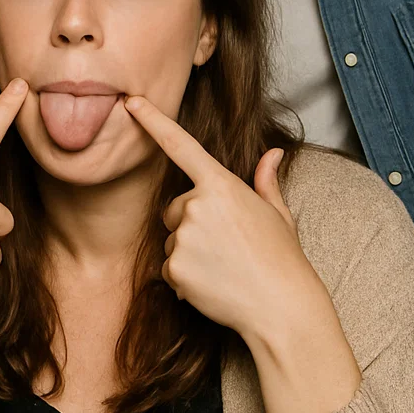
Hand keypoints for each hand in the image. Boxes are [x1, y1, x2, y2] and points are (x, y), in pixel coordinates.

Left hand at [124, 96, 321, 342]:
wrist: (283, 310)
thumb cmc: (282, 259)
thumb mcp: (277, 215)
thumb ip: (265, 181)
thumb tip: (274, 152)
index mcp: (221, 185)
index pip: (180, 144)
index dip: (153, 120)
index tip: (130, 101)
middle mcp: (197, 205)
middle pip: (175, 207)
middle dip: (191, 222)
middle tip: (225, 245)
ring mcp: (184, 236)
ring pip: (172, 238)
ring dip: (189, 251)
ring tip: (223, 266)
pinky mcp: (175, 266)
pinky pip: (168, 267)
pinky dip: (184, 277)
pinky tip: (212, 284)